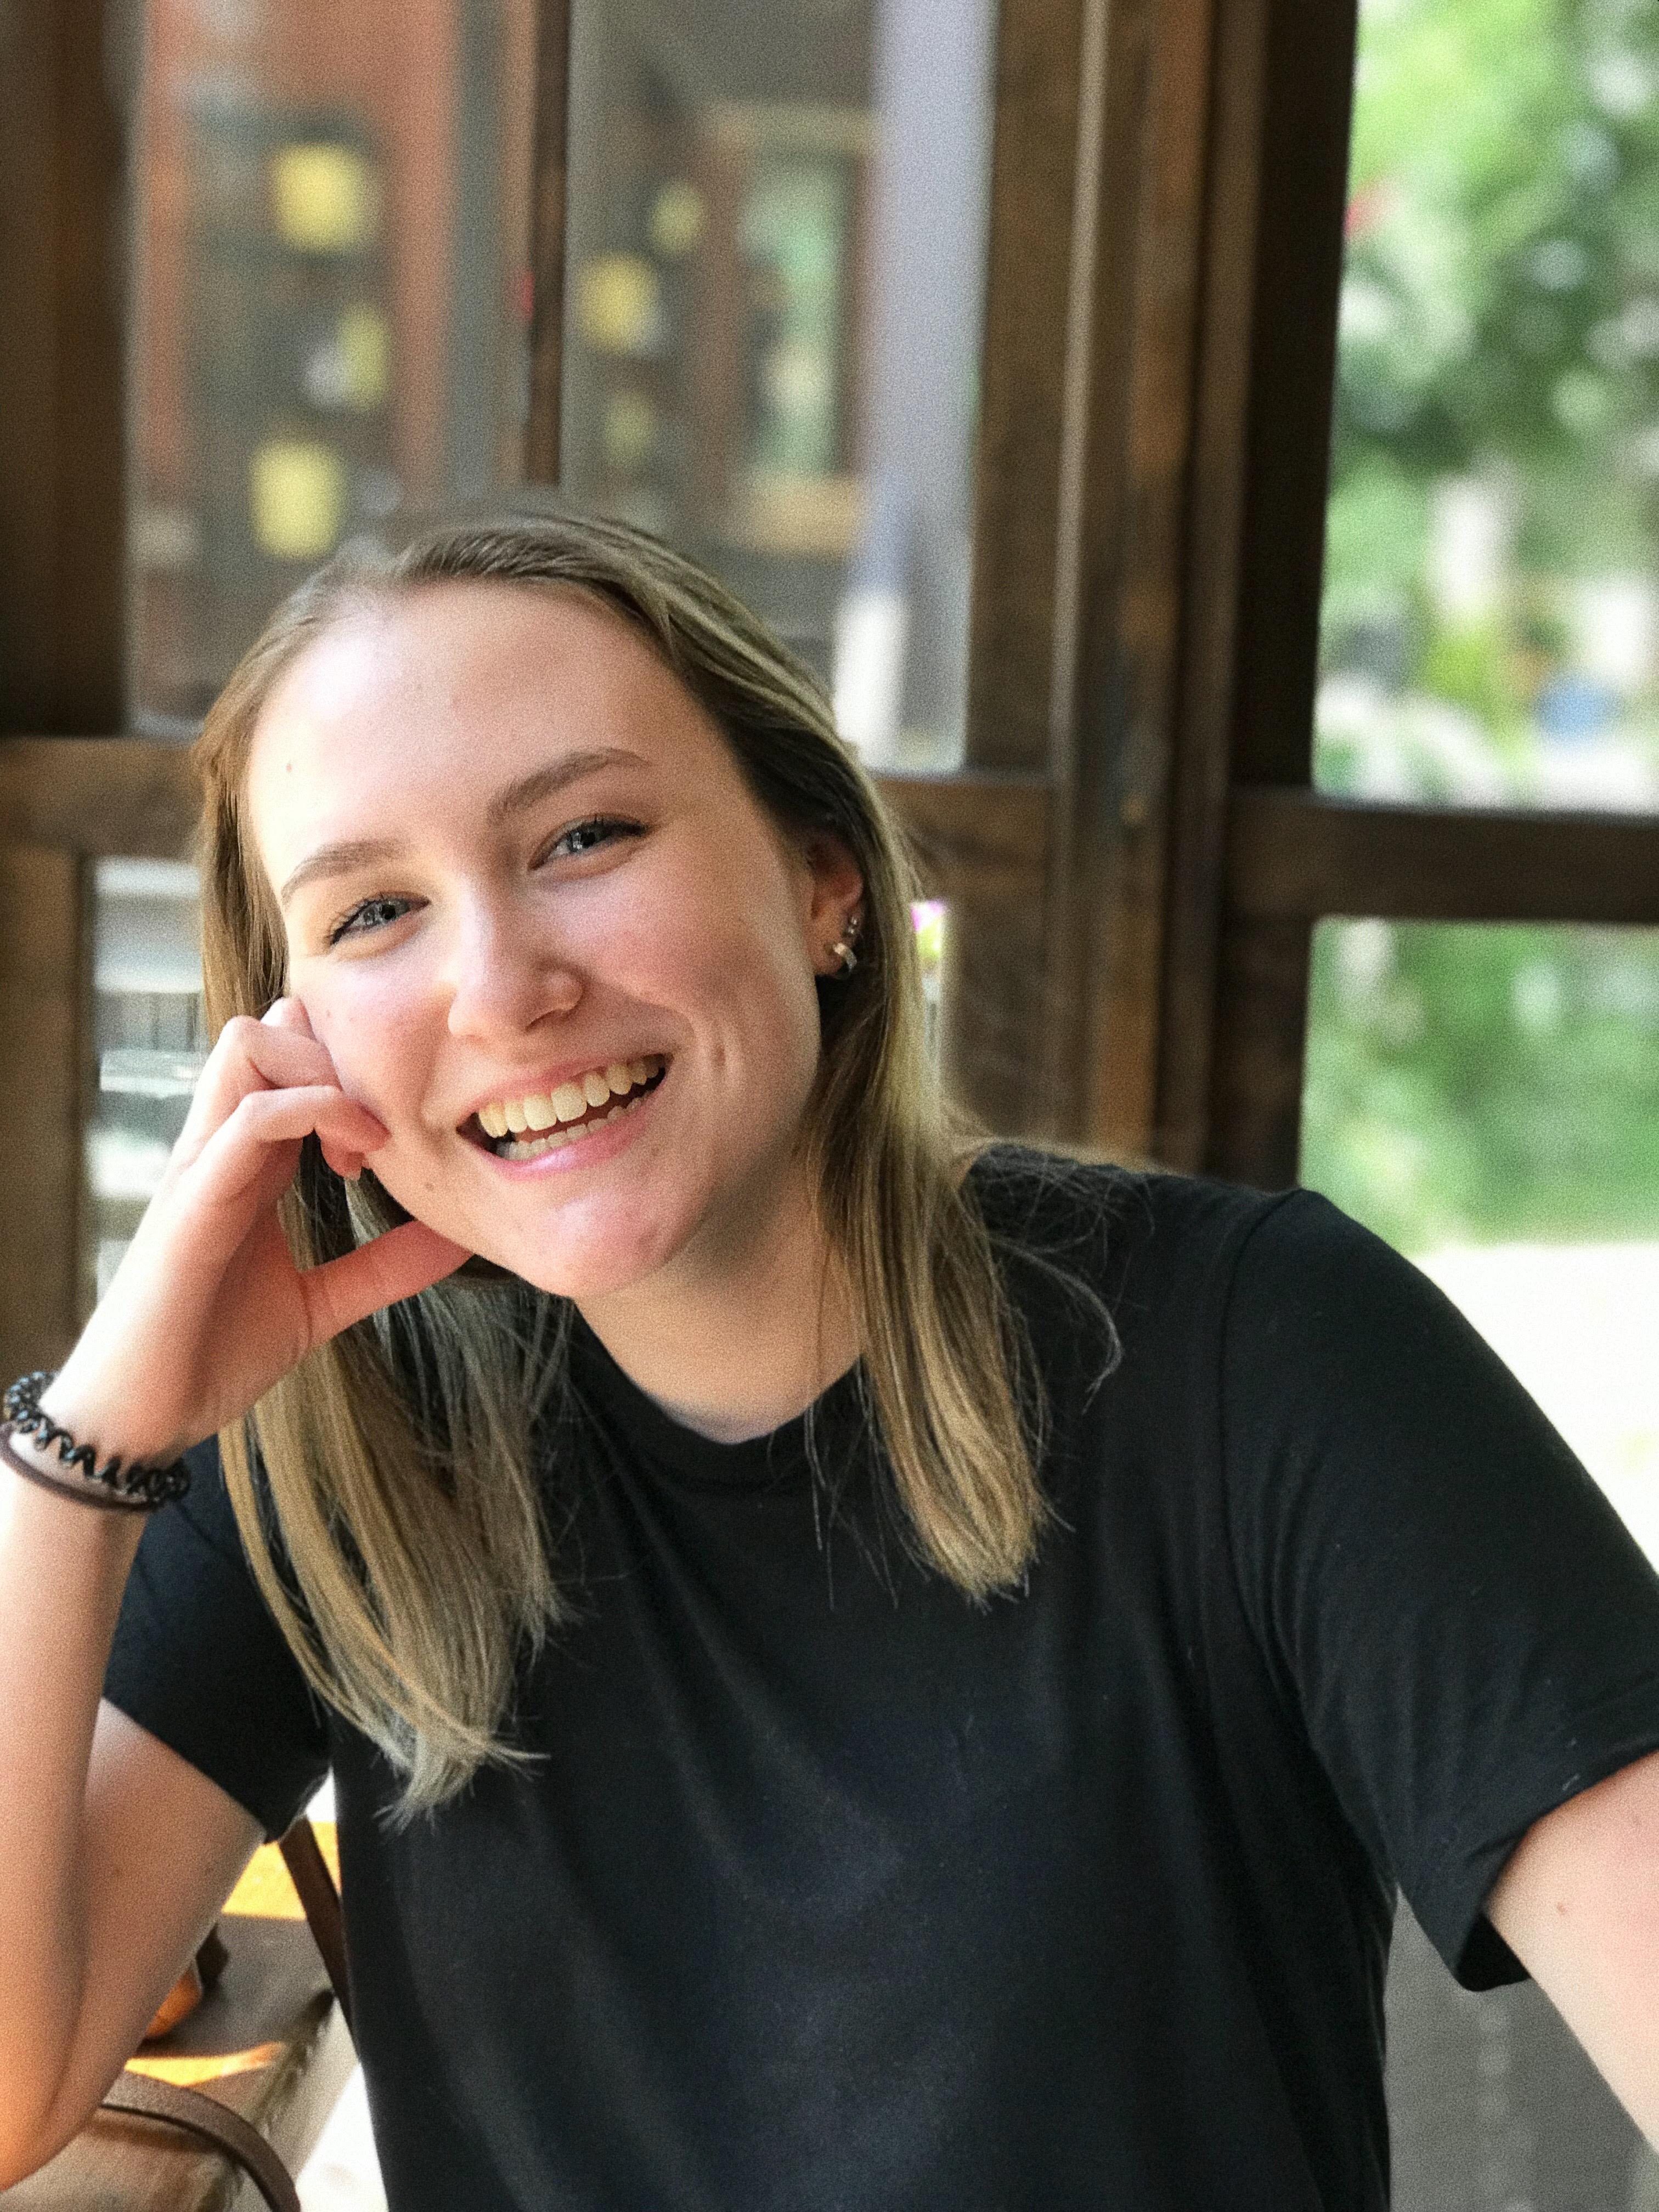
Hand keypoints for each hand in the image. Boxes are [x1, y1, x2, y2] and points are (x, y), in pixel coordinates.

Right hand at [44, 999, 467, 1463]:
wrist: (146, 1415)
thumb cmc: (215, 1354)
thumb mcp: (323, 1303)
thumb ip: (384, 1268)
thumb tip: (459, 1239)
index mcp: (251, 1164)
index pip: (291, 1061)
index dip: (354, 1072)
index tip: (400, 1133)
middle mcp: (222, 1148)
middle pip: (269, 1031)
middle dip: (340, 1053)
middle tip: (384, 1126)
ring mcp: (202, 1166)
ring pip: (249, 1047)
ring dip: (323, 1070)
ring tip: (368, 1136)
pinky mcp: (192, 1200)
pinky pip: (245, 1118)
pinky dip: (310, 1110)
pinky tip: (354, 1152)